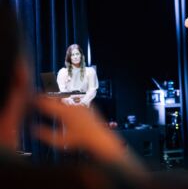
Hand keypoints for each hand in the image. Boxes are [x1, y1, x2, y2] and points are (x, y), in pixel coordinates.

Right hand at [34, 96, 148, 179]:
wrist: (101, 139)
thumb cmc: (81, 142)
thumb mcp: (59, 141)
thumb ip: (45, 135)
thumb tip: (34, 129)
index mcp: (65, 112)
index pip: (47, 102)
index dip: (39, 100)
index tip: (33, 100)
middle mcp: (74, 106)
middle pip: (57, 98)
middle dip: (49, 99)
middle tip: (41, 100)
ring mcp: (82, 105)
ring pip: (67, 100)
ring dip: (60, 101)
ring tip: (53, 105)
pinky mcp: (89, 107)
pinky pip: (77, 103)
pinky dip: (71, 104)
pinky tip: (68, 109)